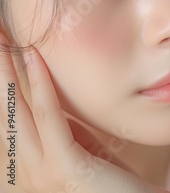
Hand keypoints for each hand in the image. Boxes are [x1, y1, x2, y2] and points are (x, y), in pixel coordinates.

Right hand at [0, 34, 169, 192]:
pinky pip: (48, 117)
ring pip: (16, 108)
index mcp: (30, 163)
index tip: (1, 45)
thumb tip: (48, 97)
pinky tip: (35, 57)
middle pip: (4, 107)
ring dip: (7, 67)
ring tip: (3, 36)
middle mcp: (25, 169)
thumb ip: (62, 129)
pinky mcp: (65, 167)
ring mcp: (42, 171)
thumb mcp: (81, 150)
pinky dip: (40, 84)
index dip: (1, 78)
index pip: (8, 112)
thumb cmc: (113, 184)